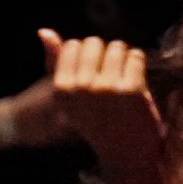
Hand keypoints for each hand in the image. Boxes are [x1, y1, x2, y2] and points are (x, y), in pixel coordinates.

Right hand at [38, 30, 169, 183]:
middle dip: (104, 52)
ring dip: (122, 57)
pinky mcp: (131, 90)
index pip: (74, 45)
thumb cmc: (95, 120)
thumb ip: (56, 61)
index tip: (94, 69)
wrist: (125, 152)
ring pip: (117, 46)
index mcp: (62, 87)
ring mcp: (106, 88)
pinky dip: (138, 63)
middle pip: (95, 43)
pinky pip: (136, 56)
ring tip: (123, 76)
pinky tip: (136, 80)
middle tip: (110, 73)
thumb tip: (44, 31)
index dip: (87, 53)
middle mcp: (81, 87)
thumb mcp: (69, 94)